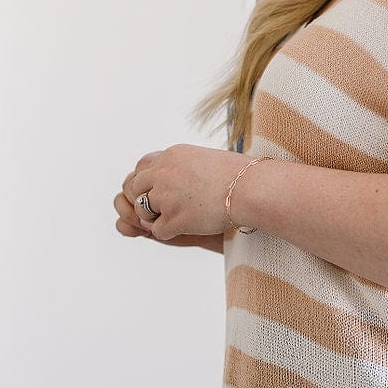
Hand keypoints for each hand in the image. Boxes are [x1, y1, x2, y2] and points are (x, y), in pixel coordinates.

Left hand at [116, 144, 248, 242]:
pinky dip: (170, 232)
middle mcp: (163, 173)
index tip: (159, 190)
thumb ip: (182, 166)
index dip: (147, 182)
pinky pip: (158, 231)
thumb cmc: (239, 175)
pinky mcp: (174, 219)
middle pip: (136, 188)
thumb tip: (170, 179)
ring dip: (156, 217)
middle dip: (147, 200)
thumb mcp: (204, 159)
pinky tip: (187, 227)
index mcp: (170, 156)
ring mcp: (166, 197)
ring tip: (179, 217)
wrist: (251, 189)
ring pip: (142, 211)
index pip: (141, 167)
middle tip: (165, 208)